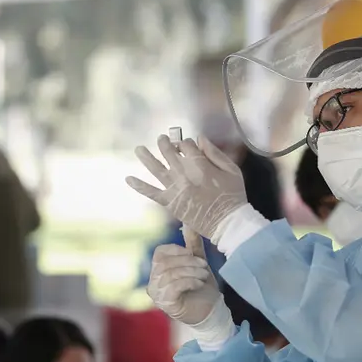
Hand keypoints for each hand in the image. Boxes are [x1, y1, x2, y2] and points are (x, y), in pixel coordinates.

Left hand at [126, 135, 247, 241]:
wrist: (227, 222)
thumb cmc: (233, 195)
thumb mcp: (232, 169)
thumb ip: (215, 153)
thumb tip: (199, 138)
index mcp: (200, 164)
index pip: (187, 146)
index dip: (186, 143)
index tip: (187, 145)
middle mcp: (184, 174)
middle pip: (169, 153)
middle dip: (164, 144)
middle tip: (161, 139)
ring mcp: (175, 188)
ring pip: (156, 169)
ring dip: (146, 157)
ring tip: (138, 149)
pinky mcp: (170, 202)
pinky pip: (152, 193)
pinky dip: (139, 186)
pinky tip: (128, 179)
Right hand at [148, 228, 221, 325]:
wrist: (211, 312)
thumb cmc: (202, 287)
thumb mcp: (198, 263)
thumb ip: (192, 245)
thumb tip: (188, 223)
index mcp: (158, 271)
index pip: (159, 254)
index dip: (176, 250)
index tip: (192, 253)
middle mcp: (153, 283)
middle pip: (164, 263)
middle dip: (187, 262)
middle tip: (203, 266)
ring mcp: (158, 294)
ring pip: (170, 274)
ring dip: (190, 272)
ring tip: (203, 276)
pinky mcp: (166, 304)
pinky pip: (173, 286)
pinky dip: (189, 282)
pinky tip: (199, 284)